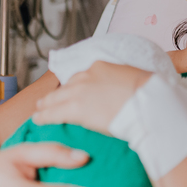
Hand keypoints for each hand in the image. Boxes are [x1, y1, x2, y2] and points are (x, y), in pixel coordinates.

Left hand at [32, 61, 153, 133]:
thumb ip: (121, 83)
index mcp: (101, 66)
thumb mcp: (133, 79)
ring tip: (39, 110)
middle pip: (66, 86)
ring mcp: (79, 91)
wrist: (148, 102)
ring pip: (56, 98)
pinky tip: (38, 120)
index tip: (75, 92)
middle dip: (57, 94)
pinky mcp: (76, 109)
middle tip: (47, 101)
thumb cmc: (148, 94)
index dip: (77, 86)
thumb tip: (122, 92)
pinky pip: (53, 113)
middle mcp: (87, 75)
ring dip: (46, 104)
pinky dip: (44, 116)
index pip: (82, 76)